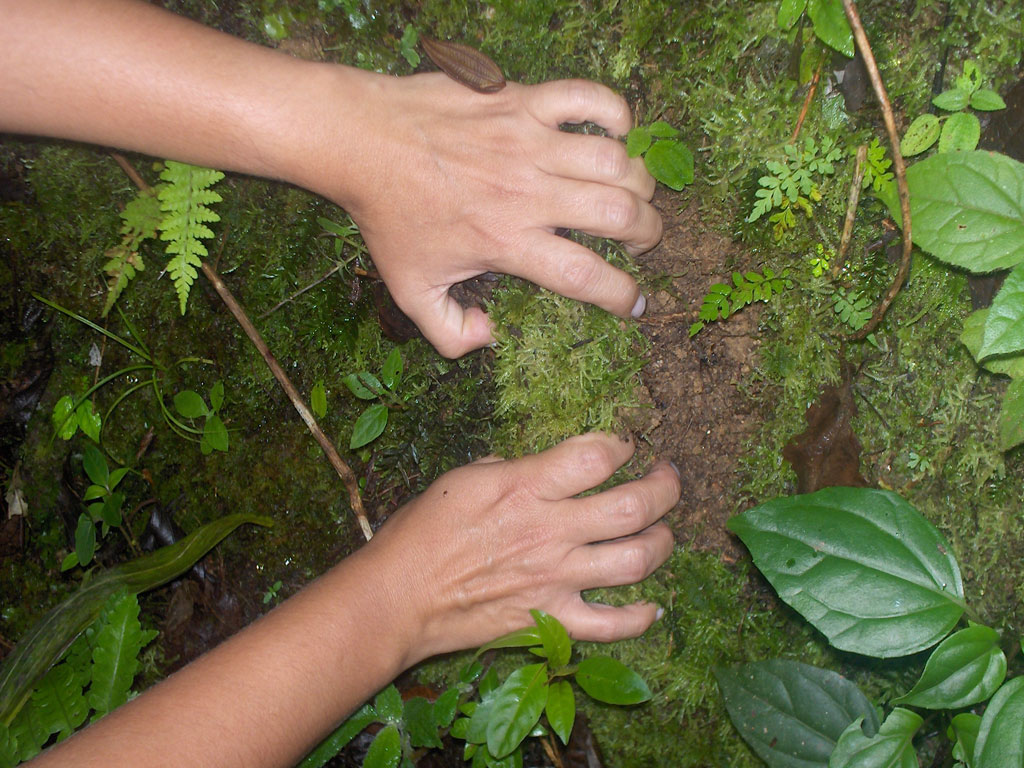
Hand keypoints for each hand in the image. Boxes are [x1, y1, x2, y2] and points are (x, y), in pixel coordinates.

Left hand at [321, 72, 661, 356]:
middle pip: (618, 214)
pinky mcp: (523, 102)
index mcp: (506, 241)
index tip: (636, 303)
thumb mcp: (410, 291)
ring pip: (615, 161)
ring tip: (634, 195)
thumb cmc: (388, 216)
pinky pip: (589, 98)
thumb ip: (449, 333)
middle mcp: (527, 193)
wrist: (361, 142)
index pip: (586, 276)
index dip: (623, 296)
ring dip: (638, 182)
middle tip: (643, 241)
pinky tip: (617, 133)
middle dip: (648, 233)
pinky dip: (615, 113)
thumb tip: (492, 336)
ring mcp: (528, 142)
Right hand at [360, 432, 679, 667]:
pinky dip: (640, 619)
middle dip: (665, 488)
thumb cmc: (421, 532)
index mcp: (527, 488)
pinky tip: (652, 607)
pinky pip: (612, 626)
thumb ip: (512, 469)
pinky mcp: (551, 619)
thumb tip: (538, 469)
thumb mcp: (462, 477)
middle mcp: (551, 531)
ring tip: (663, 532)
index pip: (597, 456)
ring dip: (662, 544)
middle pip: (634, 506)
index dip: (621, 443)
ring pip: (637, 561)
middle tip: (667, 479)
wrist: (397, 599)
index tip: (624, 443)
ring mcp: (556, 579)